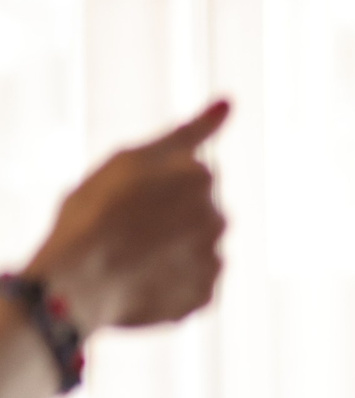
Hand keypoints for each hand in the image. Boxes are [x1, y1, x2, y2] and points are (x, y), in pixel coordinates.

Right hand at [25, 102, 229, 333]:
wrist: (81, 277)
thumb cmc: (96, 209)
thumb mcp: (132, 157)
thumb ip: (189, 133)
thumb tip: (231, 101)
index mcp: (200, 177)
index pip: (194, 173)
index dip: (160, 183)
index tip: (136, 197)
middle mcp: (218, 217)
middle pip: (199, 212)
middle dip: (173, 216)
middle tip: (128, 226)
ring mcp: (213, 259)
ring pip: (196, 248)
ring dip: (173, 249)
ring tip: (132, 255)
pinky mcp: (206, 295)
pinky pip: (192, 283)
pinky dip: (172, 281)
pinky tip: (142, 279)